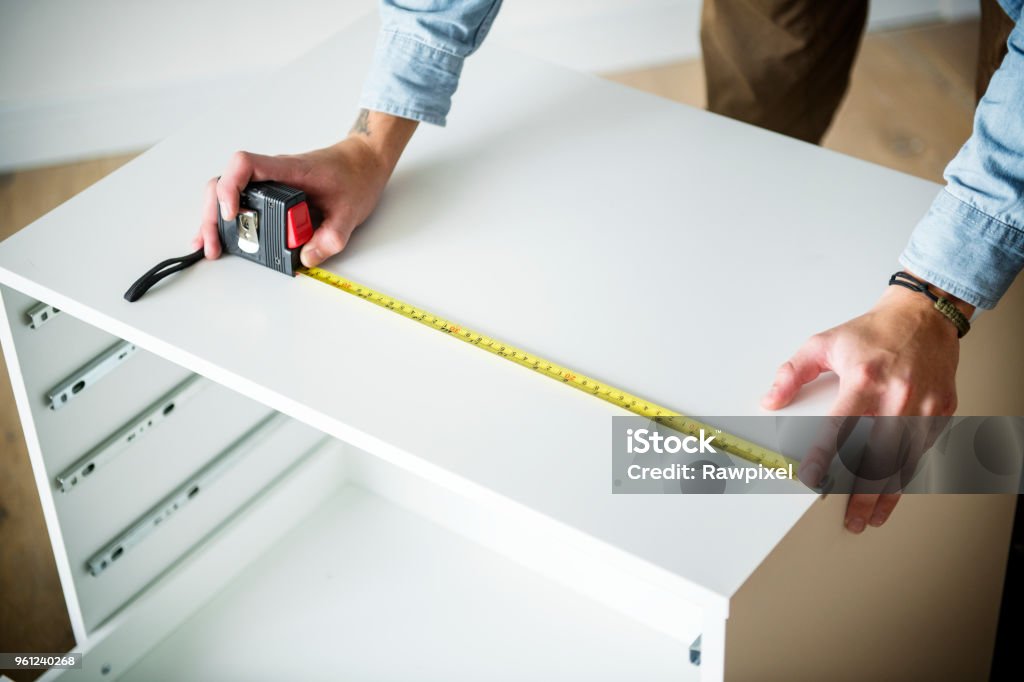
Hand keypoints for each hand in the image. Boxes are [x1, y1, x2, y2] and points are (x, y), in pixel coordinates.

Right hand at [194, 109, 417, 266]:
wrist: (364, 162)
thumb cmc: (356, 177)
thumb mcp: (351, 212)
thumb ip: (332, 237)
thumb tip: (308, 258)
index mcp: (289, 170)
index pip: (246, 164)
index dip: (230, 186)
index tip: (230, 213)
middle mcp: (273, 174)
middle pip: (225, 182)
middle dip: (212, 213)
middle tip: (213, 243)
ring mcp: (270, 183)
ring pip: (228, 192)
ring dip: (214, 217)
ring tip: (210, 245)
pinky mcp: (272, 193)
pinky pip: (241, 200)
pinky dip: (226, 218)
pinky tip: (220, 236)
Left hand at [761, 276, 972, 532]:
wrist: (924, 316)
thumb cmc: (873, 332)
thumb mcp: (823, 343)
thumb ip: (792, 373)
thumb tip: (770, 400)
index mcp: (864, 378)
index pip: (840, 426)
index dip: (825, 456)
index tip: (812, 479)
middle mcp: (897, 395)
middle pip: (877, 455)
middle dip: (862, 492)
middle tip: (849, 518)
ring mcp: (923, 406)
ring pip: (904, 461)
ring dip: (887, 494)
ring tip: (870, 517)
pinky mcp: (941, 411)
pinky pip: (922, 452)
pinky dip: (907, 476)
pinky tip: (893, 493)